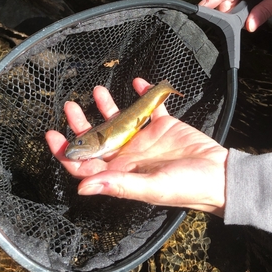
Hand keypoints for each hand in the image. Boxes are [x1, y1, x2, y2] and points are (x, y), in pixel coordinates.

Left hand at [45, 78, 227, 215]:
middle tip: (69, 105)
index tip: (52, 135)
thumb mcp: (152, 188)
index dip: (67, 152)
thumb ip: (118, 185)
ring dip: (108, 106)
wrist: (219, 176)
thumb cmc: (187, 187)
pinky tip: (139, 83)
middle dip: (81, 123)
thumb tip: (82, 187)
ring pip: (120, 119)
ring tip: (97, 90)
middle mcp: (130, 154)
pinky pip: (150, 106)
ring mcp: (146, 138)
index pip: (87, 164)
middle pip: (98, 138)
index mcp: (122, 172)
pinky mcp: (164, 125)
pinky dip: (145, 94)